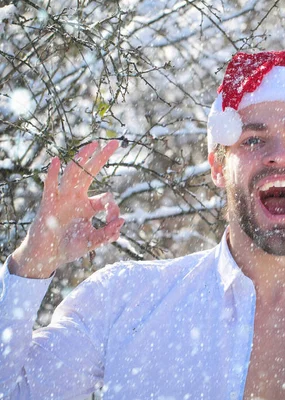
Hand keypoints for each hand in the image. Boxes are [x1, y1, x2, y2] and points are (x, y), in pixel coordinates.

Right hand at [9, 140, 123, 278]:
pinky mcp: (49, 204)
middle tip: (116, 142)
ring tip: (92, 145)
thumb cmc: (68, 246)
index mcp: (87, 205)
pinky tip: (57, 161)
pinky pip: (51, 187)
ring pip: (72, 173)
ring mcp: (62, 198)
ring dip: (81, 158)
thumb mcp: (91, 241)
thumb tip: (122, 222)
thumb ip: (107, 233)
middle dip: (102, 157)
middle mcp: (76, 197)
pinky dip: (53, 174)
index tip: (115, 220)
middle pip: (90, 172)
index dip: (113, 208)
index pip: (105, 198)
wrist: (47, 257)